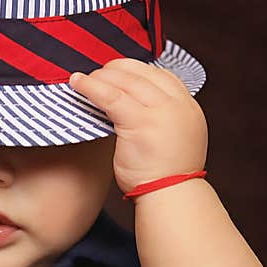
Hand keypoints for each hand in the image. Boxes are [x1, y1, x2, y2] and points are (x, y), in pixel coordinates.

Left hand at [68, 58, 207, 194]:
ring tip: (82, 78)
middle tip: (96, 73)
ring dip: (101, 76)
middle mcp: (177, 105)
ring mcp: (161, 112)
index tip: (116, 71)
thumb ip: (158, 117)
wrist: (170, 196)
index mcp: (188, 107)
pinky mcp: (141, 123)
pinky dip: (91, 87)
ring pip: (125, 82)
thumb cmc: (164, 175)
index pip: (161, 75)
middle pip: (142, 73)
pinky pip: (110, 96)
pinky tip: (77, 83)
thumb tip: (131, 104)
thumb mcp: (171, 137)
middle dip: (115, 70)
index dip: (135, 69)